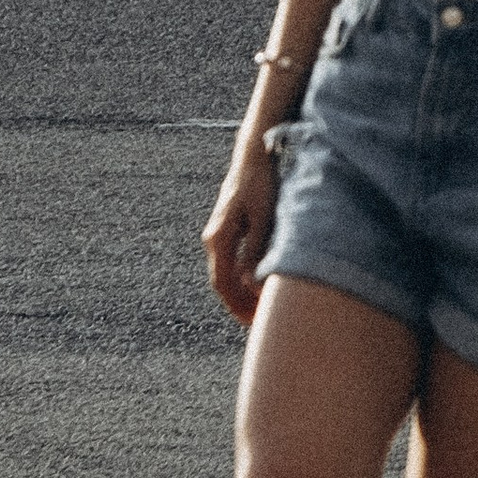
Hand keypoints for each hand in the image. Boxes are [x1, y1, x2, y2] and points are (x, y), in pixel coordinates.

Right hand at [203, 139, 281, 326]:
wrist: (253, 156)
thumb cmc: (261, 184)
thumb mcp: (263, 218)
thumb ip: (256, 251)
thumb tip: (251, 284)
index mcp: (219, 238)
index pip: (222, 284)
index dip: (236, 306)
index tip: (252, 322)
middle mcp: (213, 238)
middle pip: (222, 282)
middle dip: (239, 304)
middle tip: (258, 322)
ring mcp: (218, 233)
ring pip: (226, 273)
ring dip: (240, 292)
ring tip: (259, 307)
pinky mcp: (227, 229)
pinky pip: (231, 261)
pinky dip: (242, 277)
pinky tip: (258, 282)